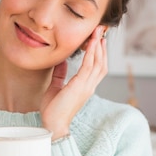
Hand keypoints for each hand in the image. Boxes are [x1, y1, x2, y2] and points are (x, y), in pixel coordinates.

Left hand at [41, 25, 108, 139]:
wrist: (53, 125)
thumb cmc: (53, 110)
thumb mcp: (55, 87)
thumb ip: (59, 74)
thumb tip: (60, 61)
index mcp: (85, 87)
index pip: (97, 67)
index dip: (99, 53)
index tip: (98, 39)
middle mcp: (89, 86)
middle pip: (102, 62)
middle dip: (102, 45)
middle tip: (101, 30)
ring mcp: (86, 86)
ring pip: (98, 62)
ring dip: (98, 46)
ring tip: (98, 32)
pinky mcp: (80, 86)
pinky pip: (88, 66)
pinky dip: (91, 53)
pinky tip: (91, 43)